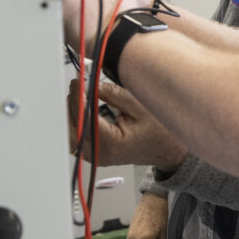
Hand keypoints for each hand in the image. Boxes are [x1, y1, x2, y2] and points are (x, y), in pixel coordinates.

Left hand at [67, 78, 188, 168]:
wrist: (167, 149)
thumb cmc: (160, 131)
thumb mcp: (139, 106)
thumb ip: (113, 94)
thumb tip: (91, 84)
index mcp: (113, 144)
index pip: (85, 118)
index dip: (78, 97)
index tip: (78, 81)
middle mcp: (100, 154)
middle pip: (72, 127)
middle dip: (72, 103)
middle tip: (78, 84)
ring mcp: (95, 156)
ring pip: (70, 133)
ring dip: (73, 112)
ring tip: (81, 93)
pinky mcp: (93, 154)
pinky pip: (76, 136)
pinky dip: (77, 120)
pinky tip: (82, 107)